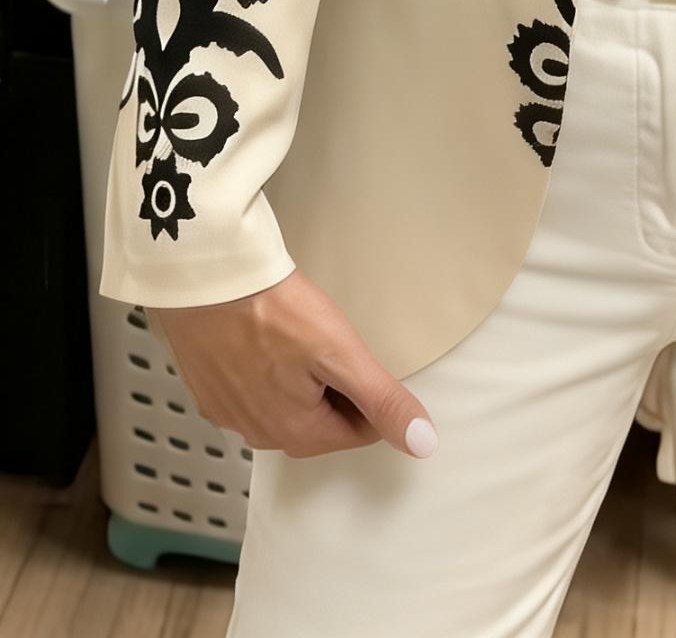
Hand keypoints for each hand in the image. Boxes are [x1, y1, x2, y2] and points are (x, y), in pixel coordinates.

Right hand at [146, 270, 439, 462]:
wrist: (205, 279)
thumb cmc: (273, 311)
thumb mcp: (341, 353)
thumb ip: (382, 400)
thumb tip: (422, 444)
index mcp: (296, 435)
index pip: (359, 430)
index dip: (369, 391)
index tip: (355, 353)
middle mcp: (259, 435)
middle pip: (321, 421)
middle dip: (334, 388)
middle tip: (326, 340)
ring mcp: (228, 413)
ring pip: (284, 406)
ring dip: (299, 380)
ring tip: (295, 335)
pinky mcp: (206, 389)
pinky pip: (250, 391)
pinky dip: (264, 370)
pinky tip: (263, 337)